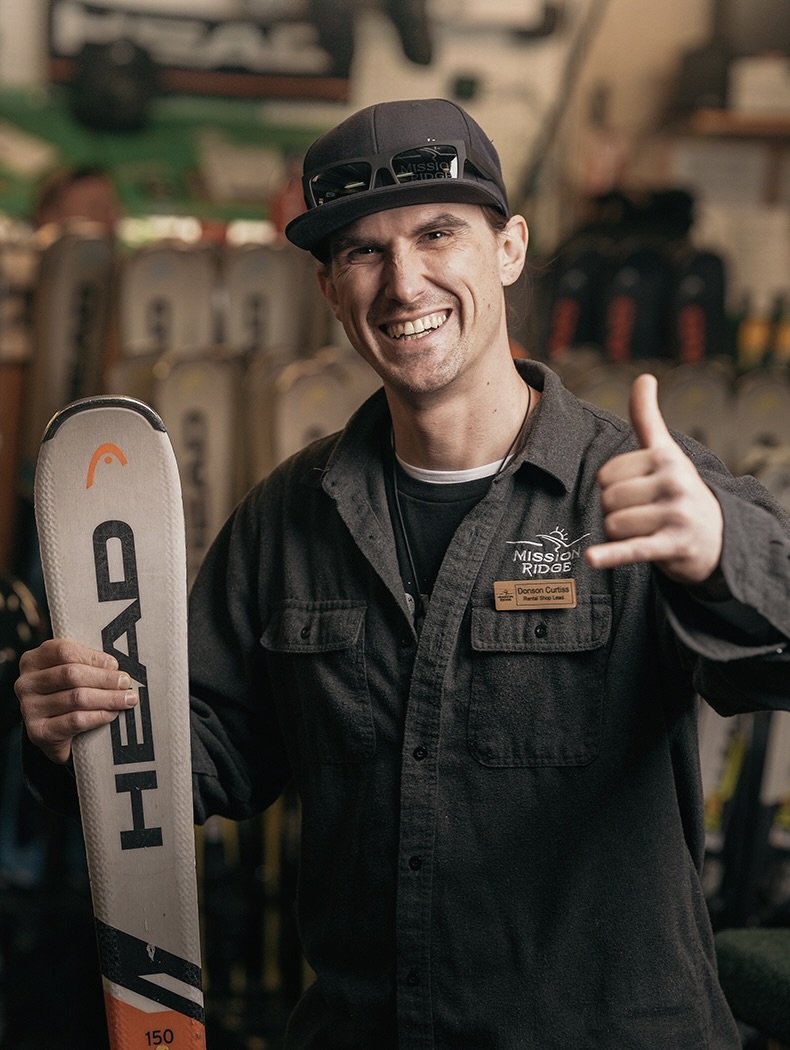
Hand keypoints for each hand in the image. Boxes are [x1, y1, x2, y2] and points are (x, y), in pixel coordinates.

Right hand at [14, 639, 138, 764]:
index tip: (115, 665)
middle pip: (71, 674)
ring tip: (126, 699)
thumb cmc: (69, 695)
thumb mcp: (73, 673)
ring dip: (108, 698)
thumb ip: (87, 663)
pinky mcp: (38, 732)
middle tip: (126, 683)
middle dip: (105, 678)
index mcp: (33, 660)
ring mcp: (29, 708)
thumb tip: (116, 666)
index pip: (64, 651)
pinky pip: (75, 720)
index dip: (93, 657)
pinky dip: (98, 716)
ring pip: (77, 698)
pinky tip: (112, 714)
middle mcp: (26, 683)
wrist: (55, 735)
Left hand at [585, 373, 723, 583]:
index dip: (612, 486)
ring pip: (613, 524)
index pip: (606, 474)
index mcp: (666, 457)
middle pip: (608, 499)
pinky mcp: (673, 546)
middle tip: (641, 513)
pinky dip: (611, 555)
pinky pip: (633, 549)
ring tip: (645, 530)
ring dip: (620, 533)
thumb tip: (644, 377)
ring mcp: (675, 515)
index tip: (635, 489)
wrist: (718, 537)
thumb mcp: (667, 453)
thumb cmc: (680, 490)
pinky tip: (592, 559)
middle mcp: (674, 482)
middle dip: (615, 510)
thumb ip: (647, 418)